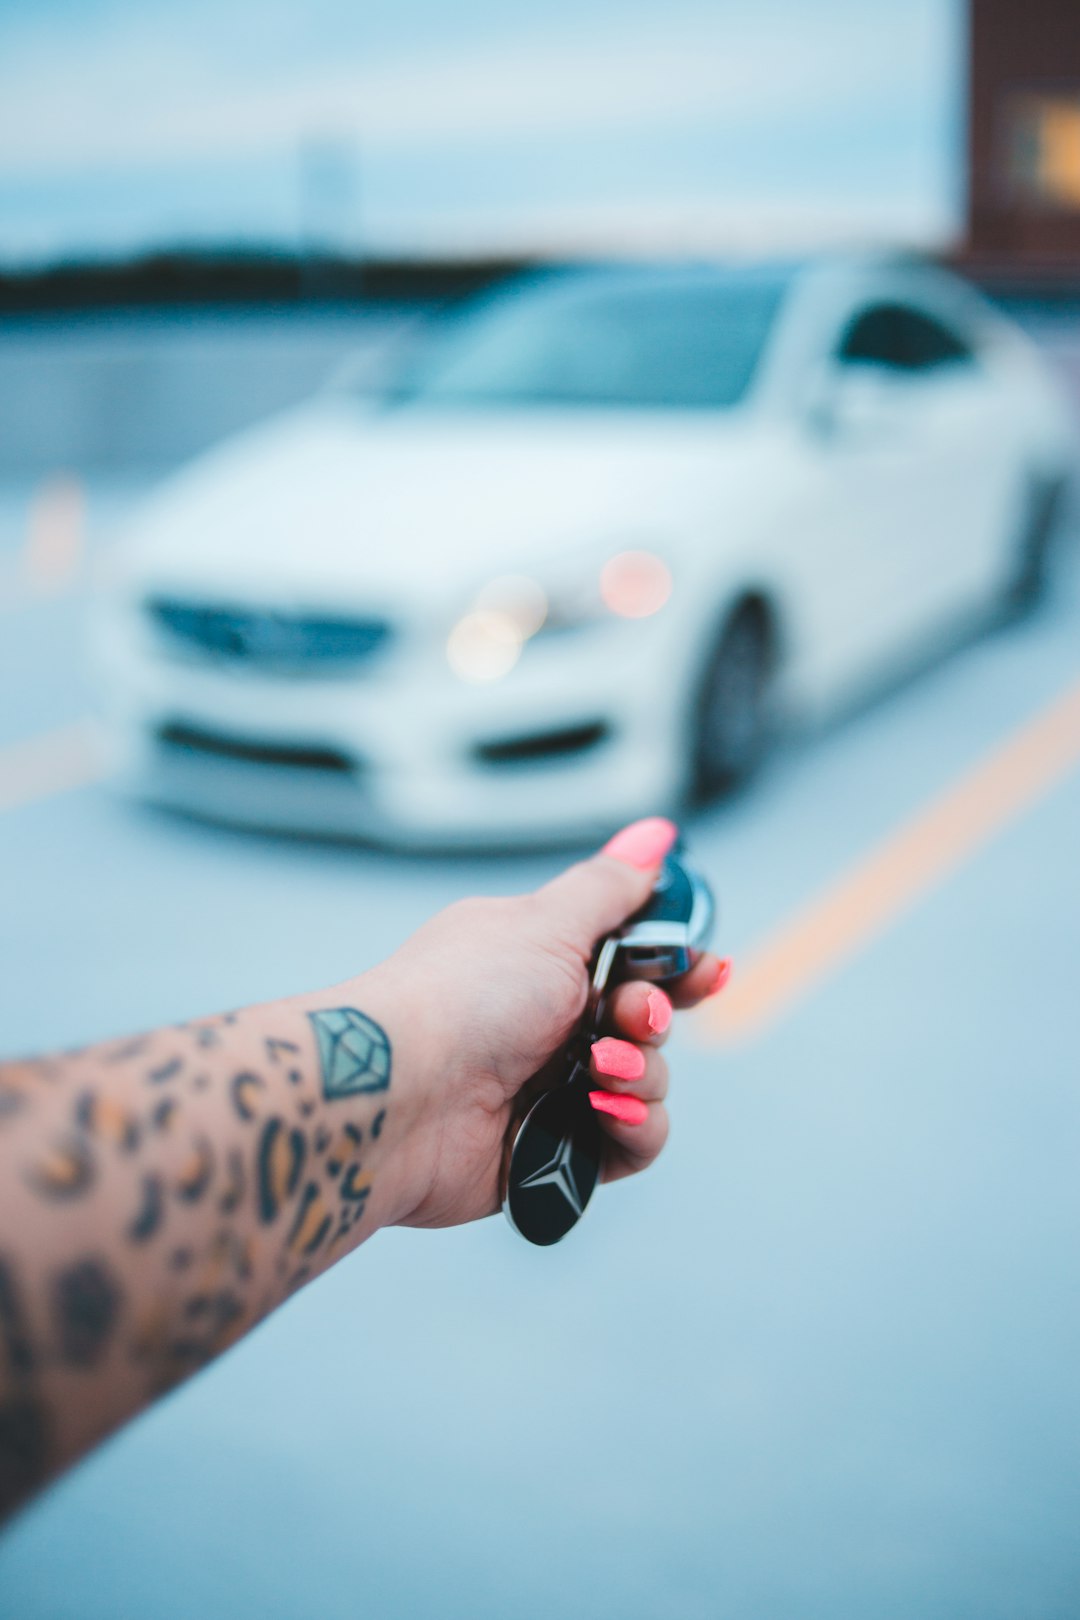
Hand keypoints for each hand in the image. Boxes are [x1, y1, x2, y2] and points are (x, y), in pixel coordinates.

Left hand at [354, 819, 730, 1230]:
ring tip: (596, 1069)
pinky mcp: (553, 1151)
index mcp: (540, 961)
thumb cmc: (461, 997)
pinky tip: (602, 1113)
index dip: (678, 966)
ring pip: (646, 1083)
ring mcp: (548, 1089)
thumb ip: (611, 888)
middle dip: (652, 1019)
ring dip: (641, 1074)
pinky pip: (629, 1144)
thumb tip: (655, 834)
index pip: (632, 959)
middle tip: (626, 1018)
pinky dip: (631, 1128)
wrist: (400, 1094)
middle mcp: (544, 1023)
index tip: (709, 968)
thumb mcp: (546, 923)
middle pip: (646, 1022)